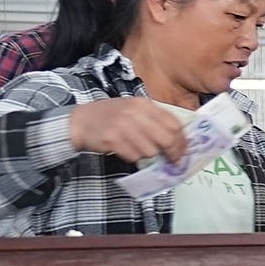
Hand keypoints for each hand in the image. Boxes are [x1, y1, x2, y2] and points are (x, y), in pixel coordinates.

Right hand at [66, 97, 189, 164]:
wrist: (80, 121)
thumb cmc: (110, 116)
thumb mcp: (134, 109)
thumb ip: (154, 119)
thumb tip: (178, 139)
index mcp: (144, 104)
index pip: (173, 124)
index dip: (182, 140)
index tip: (184, 150)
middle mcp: (135, 113)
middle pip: (167, 138)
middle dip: (174, 153)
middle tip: (174, 161)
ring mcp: (123, 126)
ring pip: (151, 151)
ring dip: (149, 155)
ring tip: (139, 150)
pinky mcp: (112, 140)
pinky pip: (134, 156)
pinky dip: (134, 158)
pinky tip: (126, 150)